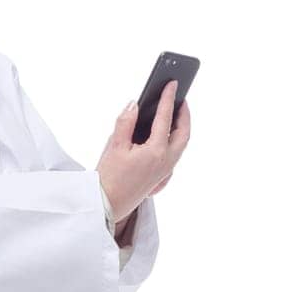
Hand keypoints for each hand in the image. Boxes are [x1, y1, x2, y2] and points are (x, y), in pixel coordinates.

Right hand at [97, 81, 189, 224]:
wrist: (107, 206)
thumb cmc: (108, 179)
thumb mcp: (114, 146)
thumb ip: (126, 122)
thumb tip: (134, 105)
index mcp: (156, 151)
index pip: (165, 118)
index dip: (168, 99)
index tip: (172, 84)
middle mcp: (166, 162)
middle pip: (183, 133)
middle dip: (184, 115)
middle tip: (181, 99)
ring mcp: (165, 172)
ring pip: (180, 146)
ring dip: (181, 128)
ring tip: (176, 115)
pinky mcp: (160, 179)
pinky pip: (174, 158)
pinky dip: (174, 144)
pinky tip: (167, 139)